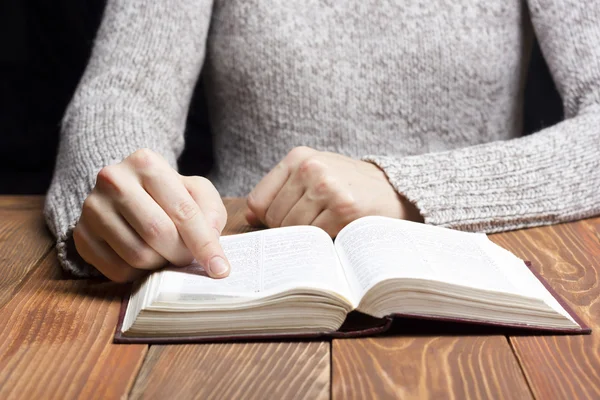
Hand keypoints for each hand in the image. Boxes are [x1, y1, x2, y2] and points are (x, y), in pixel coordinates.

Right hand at [73, 149, 229, 281]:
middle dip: (181, 254)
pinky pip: (117, 270)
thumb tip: (210, 241)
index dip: (205, 244)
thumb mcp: (196, 192)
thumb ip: (210, 211)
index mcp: (146, 162)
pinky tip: (145, 258)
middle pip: (158, 234)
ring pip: (137, 255)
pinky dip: (139, 273)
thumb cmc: (168, 194)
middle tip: (188, 257)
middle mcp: (113, 179)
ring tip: (165, 253)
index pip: (183, 212)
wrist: (126, 193)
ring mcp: (92, 207)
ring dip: (161, 264)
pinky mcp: (81, 235)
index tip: (221, 270)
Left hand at [246, 146, 421, 235]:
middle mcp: (310, 168)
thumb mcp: (313, 176)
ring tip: (325, 224)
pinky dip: (323, 240)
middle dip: (288, 230)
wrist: (394, 190)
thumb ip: (281, 191)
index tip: (283, 223)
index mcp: (298, 157)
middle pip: (274, 218)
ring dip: (306, 236)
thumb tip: (250, 217)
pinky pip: (315, 236)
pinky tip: (337, 228)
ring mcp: (327, 187)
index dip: (267, 220)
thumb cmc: (348, 185)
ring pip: (292, 229)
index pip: (258, 201)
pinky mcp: (343, 208)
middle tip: (311, 225)